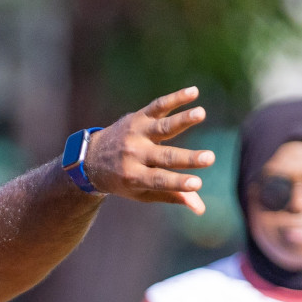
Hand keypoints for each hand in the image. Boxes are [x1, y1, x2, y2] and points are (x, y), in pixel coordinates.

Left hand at [83, 85, 216, 214]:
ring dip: (182, 120)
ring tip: (201, 114)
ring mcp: (135, 134)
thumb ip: (171, 196)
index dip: (177, 183)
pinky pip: (158, 106)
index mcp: (133, 176)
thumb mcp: (141, 192)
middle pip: (164, 156)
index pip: (159, 180)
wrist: (91, 159)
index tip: (197, 184)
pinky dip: (175, 98)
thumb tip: (201, 209)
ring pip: (161, 127)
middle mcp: (133, 154)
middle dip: (187, 158)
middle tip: (210, 158)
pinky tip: (194, 92)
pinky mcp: (137, 117)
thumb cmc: (123, 180)